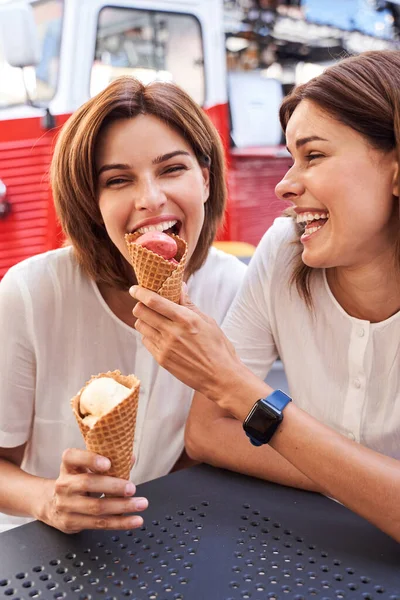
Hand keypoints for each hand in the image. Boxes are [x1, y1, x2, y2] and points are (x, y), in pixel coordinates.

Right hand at [39, 448, 147, 533]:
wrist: (50, 504)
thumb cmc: (76, 481)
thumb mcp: (84, 468)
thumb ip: (107, 461)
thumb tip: (130, 458)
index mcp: (67, 466)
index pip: (72, 457)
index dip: (90, 459)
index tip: (108, 463)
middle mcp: (63, 484)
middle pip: (88, 484)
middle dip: (113, 486)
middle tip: (132, 488)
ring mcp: (66, 505)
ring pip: (96, 507)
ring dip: (122, 506)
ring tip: (140, 503)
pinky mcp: (71, 523)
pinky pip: (99, 523)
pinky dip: (120, 522)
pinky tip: (134, 520)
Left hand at [130, 284, 240, 401]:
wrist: (220, 377)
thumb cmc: (218, 347)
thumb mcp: (207, 321)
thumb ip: (189, 304)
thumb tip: (179, 286)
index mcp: (185, 319)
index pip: (154, 301)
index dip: (140, 292)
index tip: (135, 289)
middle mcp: (172, 332)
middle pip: (141, 312)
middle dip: (140, 305)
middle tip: (146, 305)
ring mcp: (165, 347)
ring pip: (140, 326)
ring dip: (144, 320)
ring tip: (154, 320)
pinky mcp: (162, 360)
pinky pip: (146, 341)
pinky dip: (149, 335)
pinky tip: (160, 335)